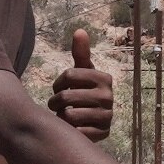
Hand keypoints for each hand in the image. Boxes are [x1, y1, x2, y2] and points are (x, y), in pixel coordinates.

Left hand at [49, 27, 113, 141]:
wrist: (96, 118)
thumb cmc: (84, 89)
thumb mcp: (83, 71)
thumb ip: (80, 53)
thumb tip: (79, 31)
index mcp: (104, 78)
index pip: (69, 75)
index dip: (58, 83)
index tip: (60, 87)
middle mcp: (108, 96)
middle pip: (66, 97)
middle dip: (56, 101)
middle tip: (58, 104)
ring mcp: (106, 116)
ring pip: (68, 115)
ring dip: (60, 116)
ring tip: (64, 114)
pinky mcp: (103, 133)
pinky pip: (76, 131)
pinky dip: (69, 130)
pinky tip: (72, 127)